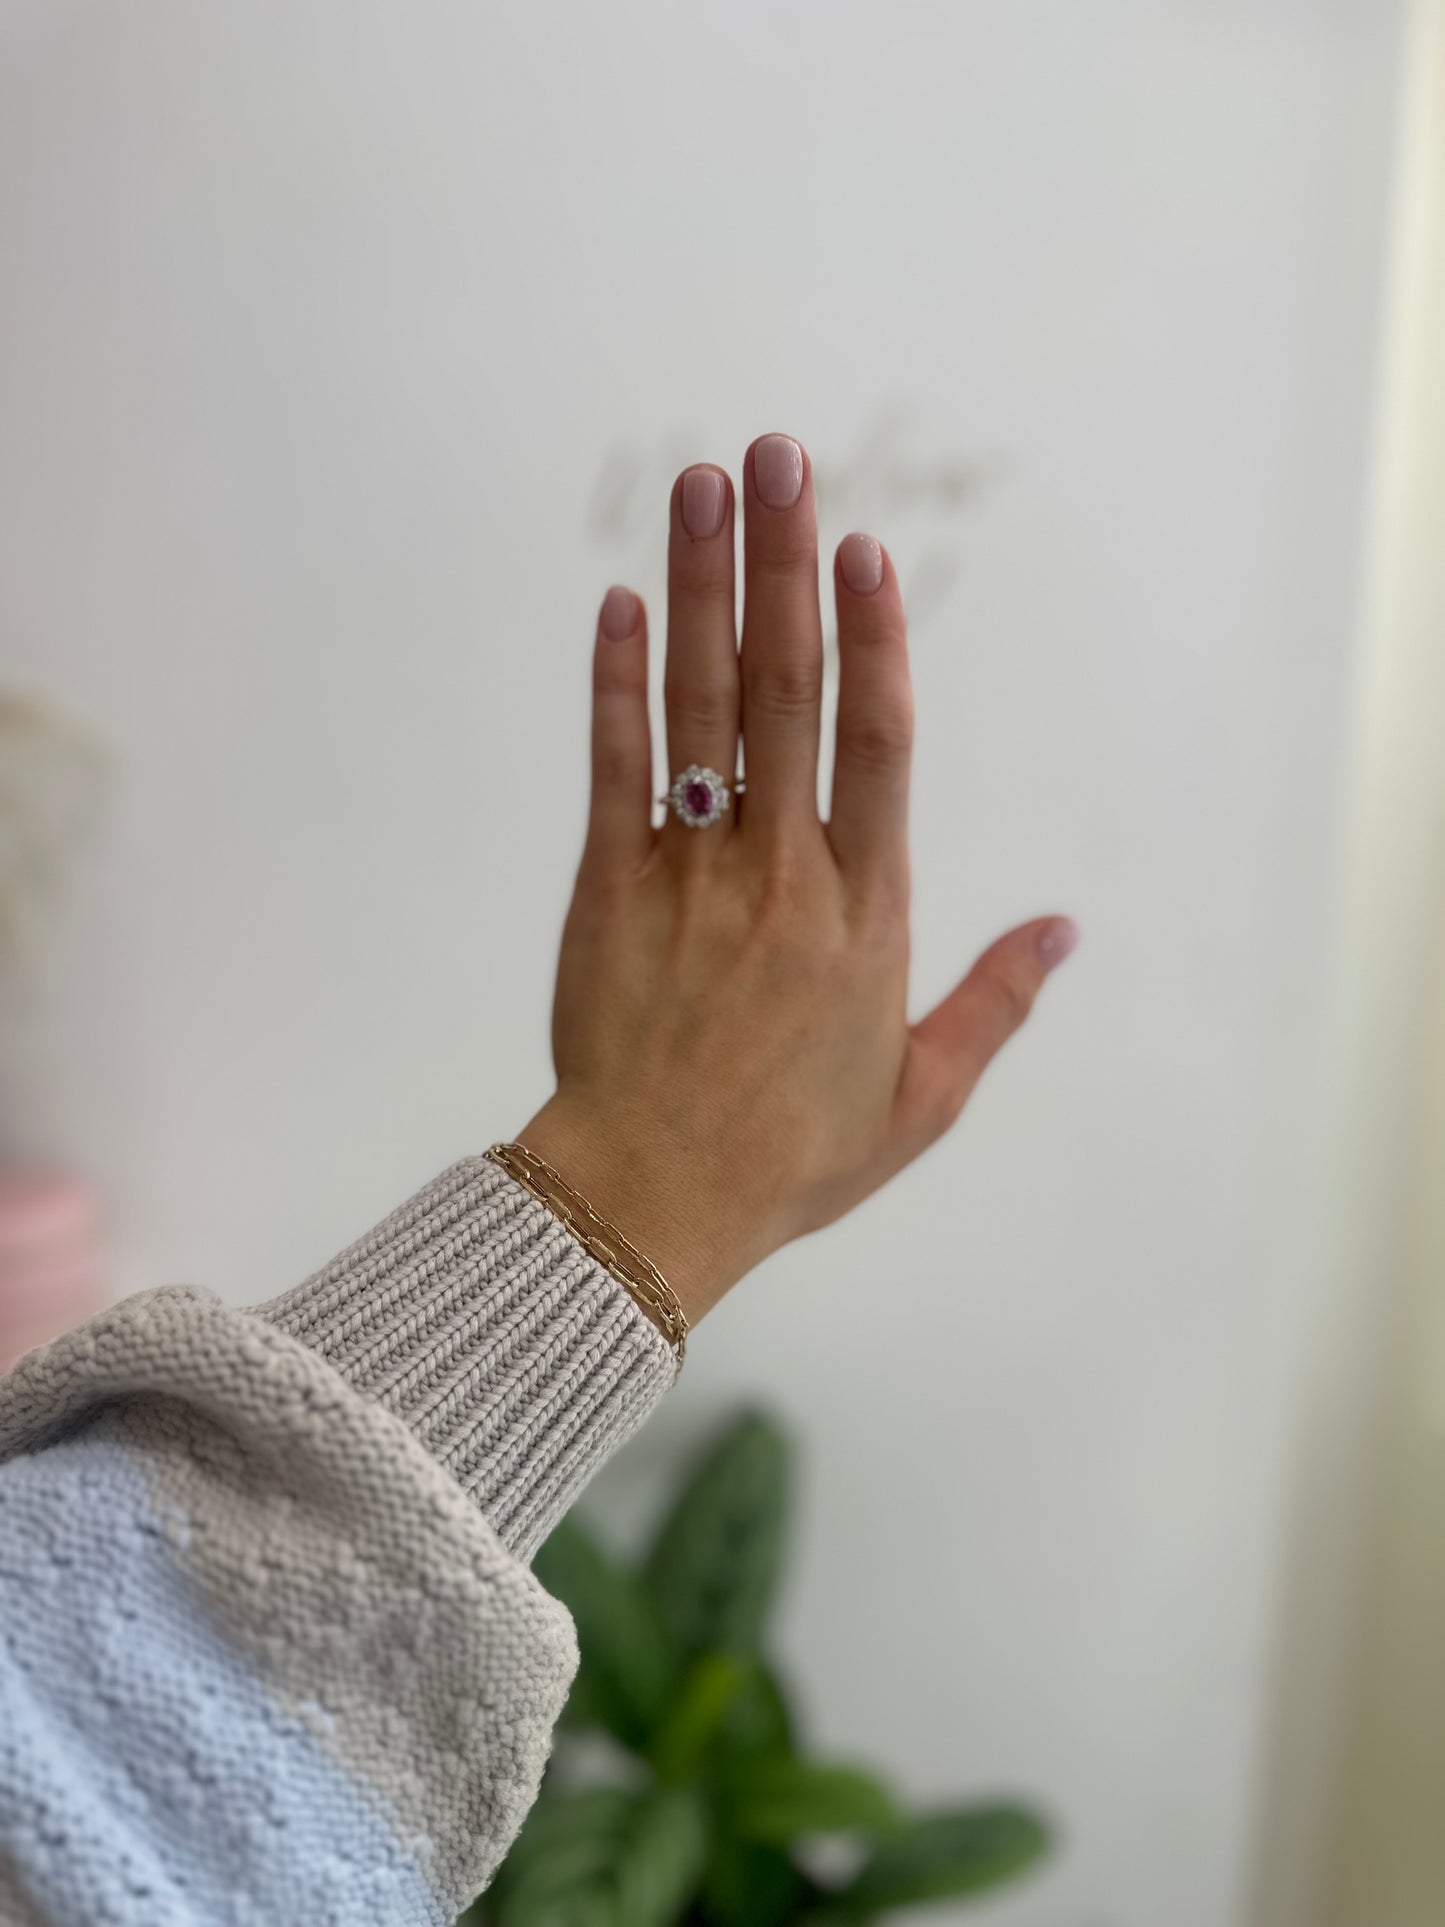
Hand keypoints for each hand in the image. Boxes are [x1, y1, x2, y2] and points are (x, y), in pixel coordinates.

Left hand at [518, 432, 1076, 1327]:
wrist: (651, 1205)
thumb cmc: (791, 1156)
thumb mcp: (921, 1097)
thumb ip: (994, 1003)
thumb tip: (1063, 931)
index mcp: (865, 915)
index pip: (877, 749)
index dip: (874, 641)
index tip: (867, 552)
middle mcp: (780, 874)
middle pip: (786, 694)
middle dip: (785, 567)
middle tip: (780, 459)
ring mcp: (689, 876)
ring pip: (700, 710)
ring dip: (704, 591)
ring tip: (705, 487)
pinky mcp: (610, 891)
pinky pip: (614, 769)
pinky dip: (616, 684)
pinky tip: (620, 604)